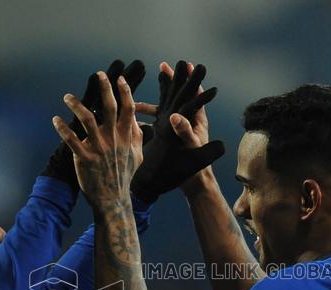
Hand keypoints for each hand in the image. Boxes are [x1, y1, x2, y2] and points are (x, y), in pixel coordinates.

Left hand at [42, 59, 145, 187]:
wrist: (113, 199)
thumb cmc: (124, 176)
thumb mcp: (138, 156)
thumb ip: (137, 137)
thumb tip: (136, 121)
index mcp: (127, 137)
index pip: (128, 109)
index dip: (124, 92)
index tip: (119, 79)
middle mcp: (114, 139)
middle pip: (110, 108)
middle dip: (105, 88)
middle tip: (99, 74)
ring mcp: (99, 149)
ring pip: (87, 119)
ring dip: (76, 105)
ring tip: (67, 97)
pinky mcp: (84, 158)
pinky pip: (71, 140)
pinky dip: (63, 128)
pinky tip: (56, 120)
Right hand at [149, 61, 218, 194]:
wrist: (191, 184)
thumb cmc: (194, 168)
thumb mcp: (189, 148)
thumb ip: (184, 132)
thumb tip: (175, 116)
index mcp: (195, 121)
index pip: (194, 95)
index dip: (190, 80)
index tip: (186, 65)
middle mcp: (186, 121)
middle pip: (180, 95)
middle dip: (174, 80)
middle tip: (166, 65)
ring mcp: (177, 127)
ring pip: (168, 105)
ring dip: (159, 94)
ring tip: (149, 83)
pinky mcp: (168, 135)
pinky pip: (158, 118)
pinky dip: (148, 112)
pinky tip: (134, 108)